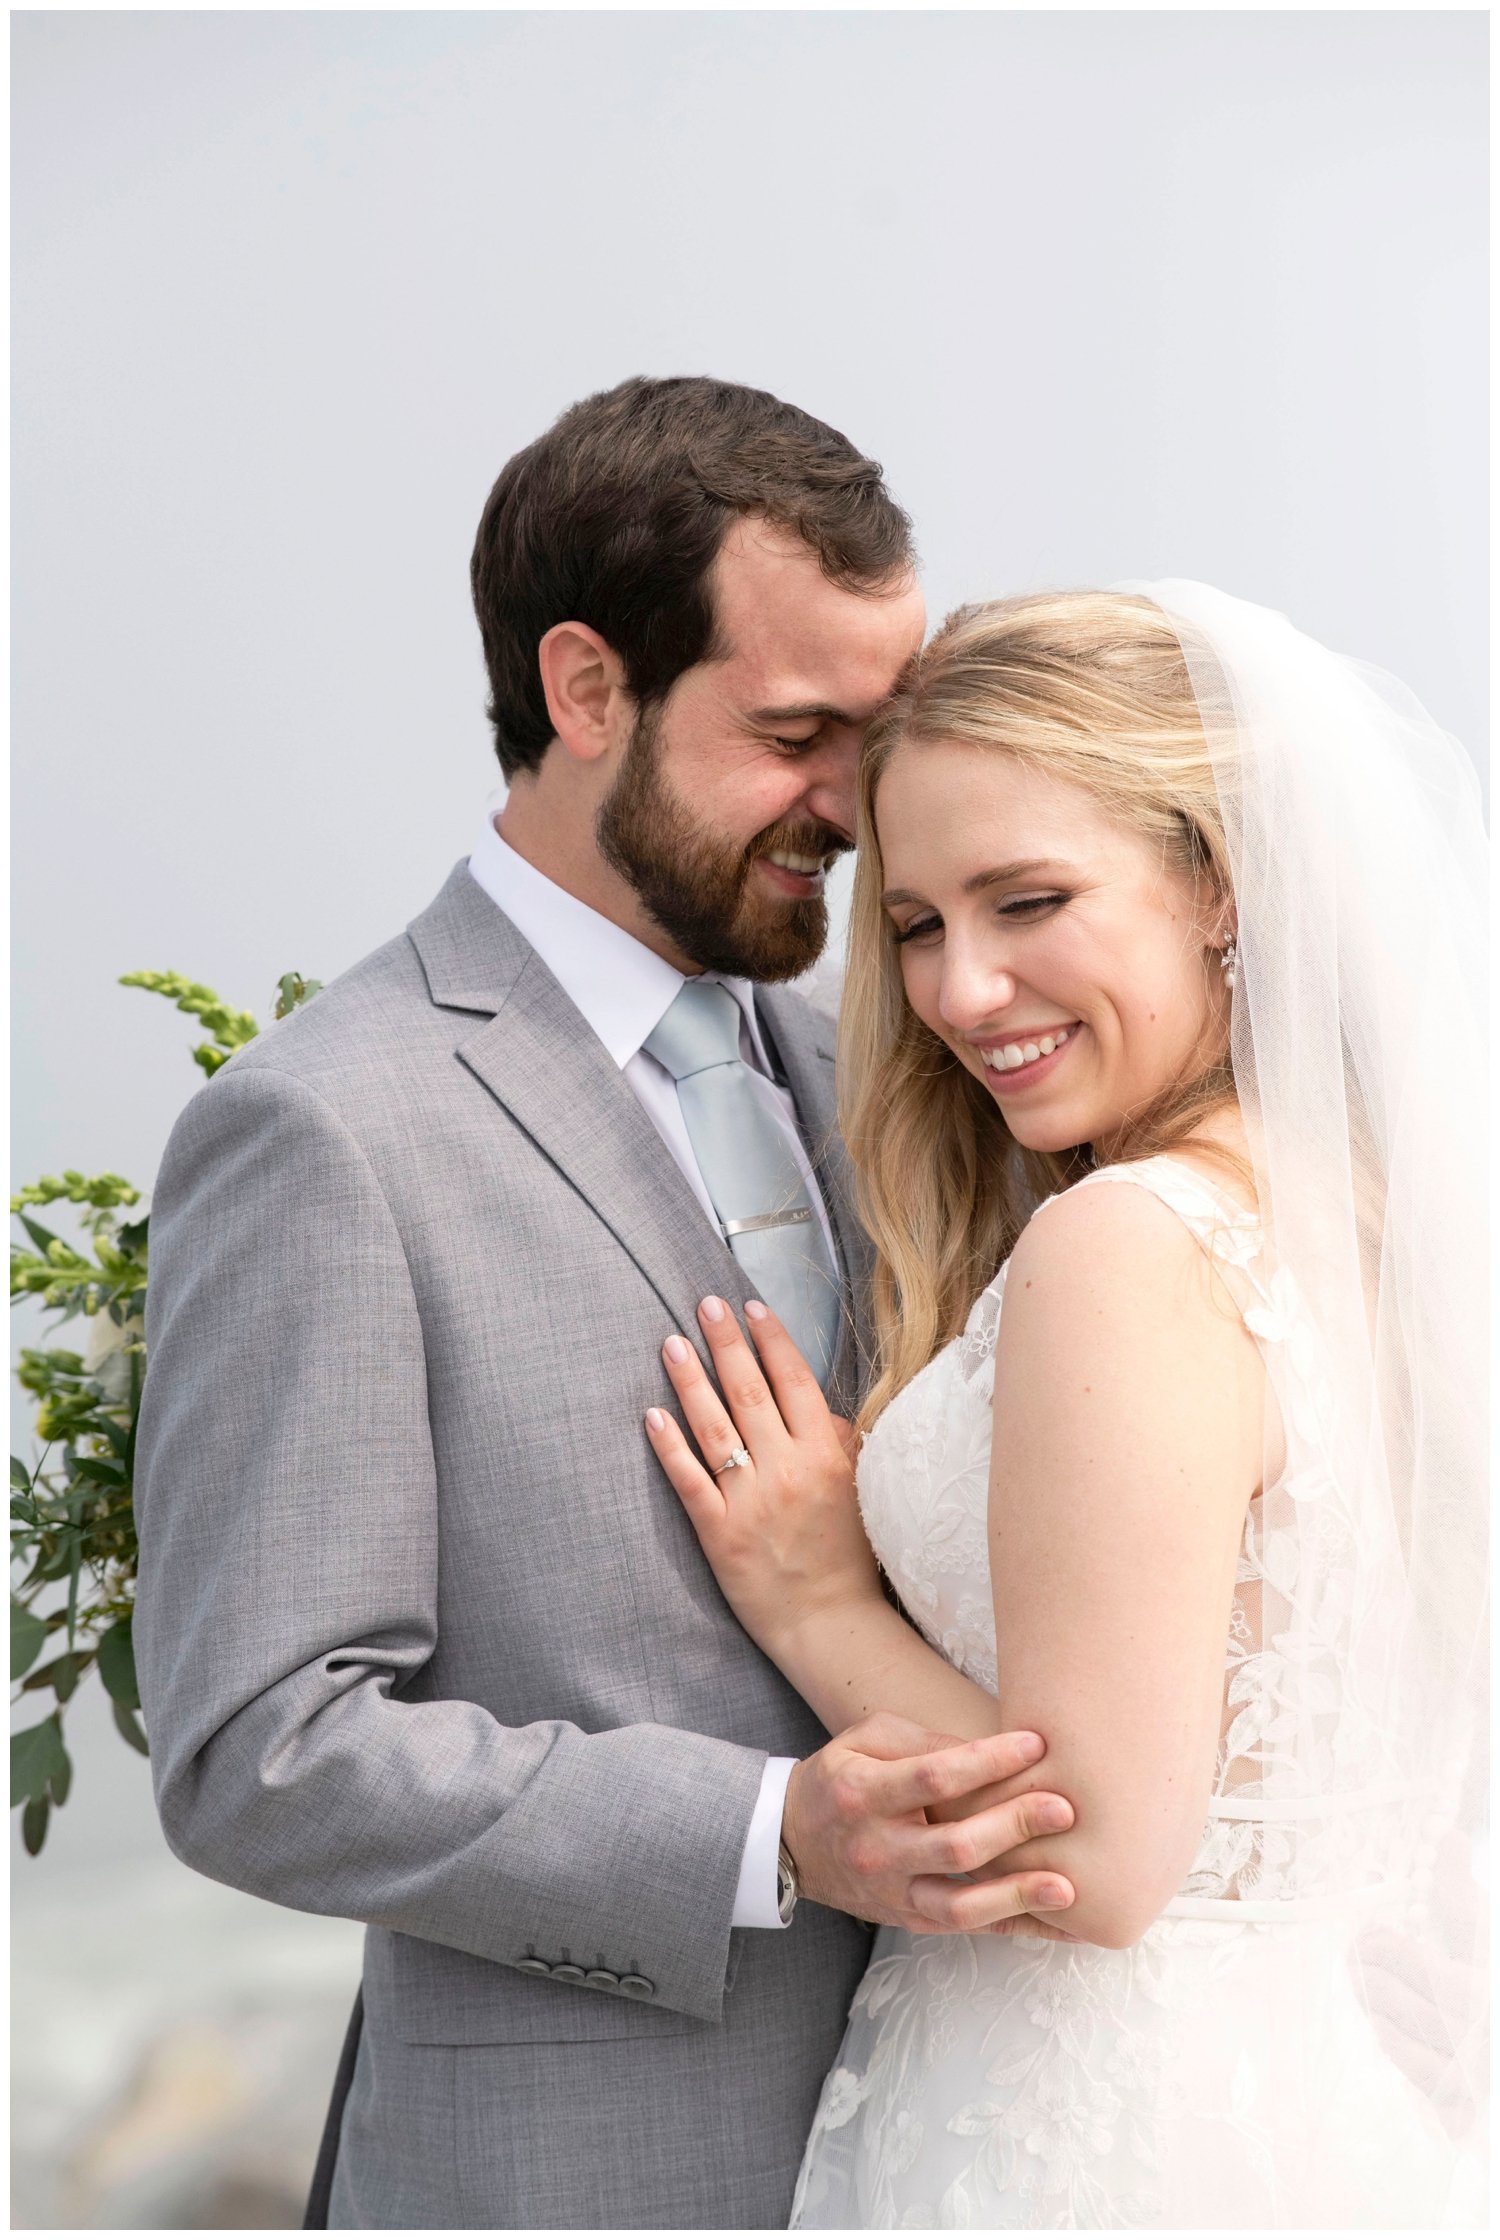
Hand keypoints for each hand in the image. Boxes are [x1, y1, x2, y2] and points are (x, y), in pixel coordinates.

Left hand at [645, 1294, 881, 1653]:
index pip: (794, 1380)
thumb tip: (818, 1409)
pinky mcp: (719, 1532)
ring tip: (672, 1343)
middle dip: (726, 1342)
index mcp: (825, 1455)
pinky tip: (652, 1414)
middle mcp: (787, 1469)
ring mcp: (750, 1500)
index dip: (771, 1339)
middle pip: (749, 1391)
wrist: (830, 1626)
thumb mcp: (863, 1492)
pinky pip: (689, 1480)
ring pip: (714, 1426)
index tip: (751, 1307)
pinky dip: (669, 1446)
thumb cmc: (850, 1559)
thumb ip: (841, 1444)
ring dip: (690, 1379)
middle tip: (705, 1305)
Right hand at [782, 1713, 1075, 1933]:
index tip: (1035, 1745)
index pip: (933, 1778)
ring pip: (959, 1905)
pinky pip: (964, 1928)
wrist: (792, 1841)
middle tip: (1064, 1809)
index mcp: (863, 1793)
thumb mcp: (867, 1740)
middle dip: (1013, 1826)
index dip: (986, 1762)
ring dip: (1017, 1895)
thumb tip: (988, 1751)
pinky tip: (1056, 1922)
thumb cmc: (842, 1778)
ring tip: (1067, 1887)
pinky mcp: (908, 1919)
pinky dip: (1012, 1925)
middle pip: (954, 1845)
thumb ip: (922, 1742)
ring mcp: (893, 1893)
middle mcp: (877, 1850)